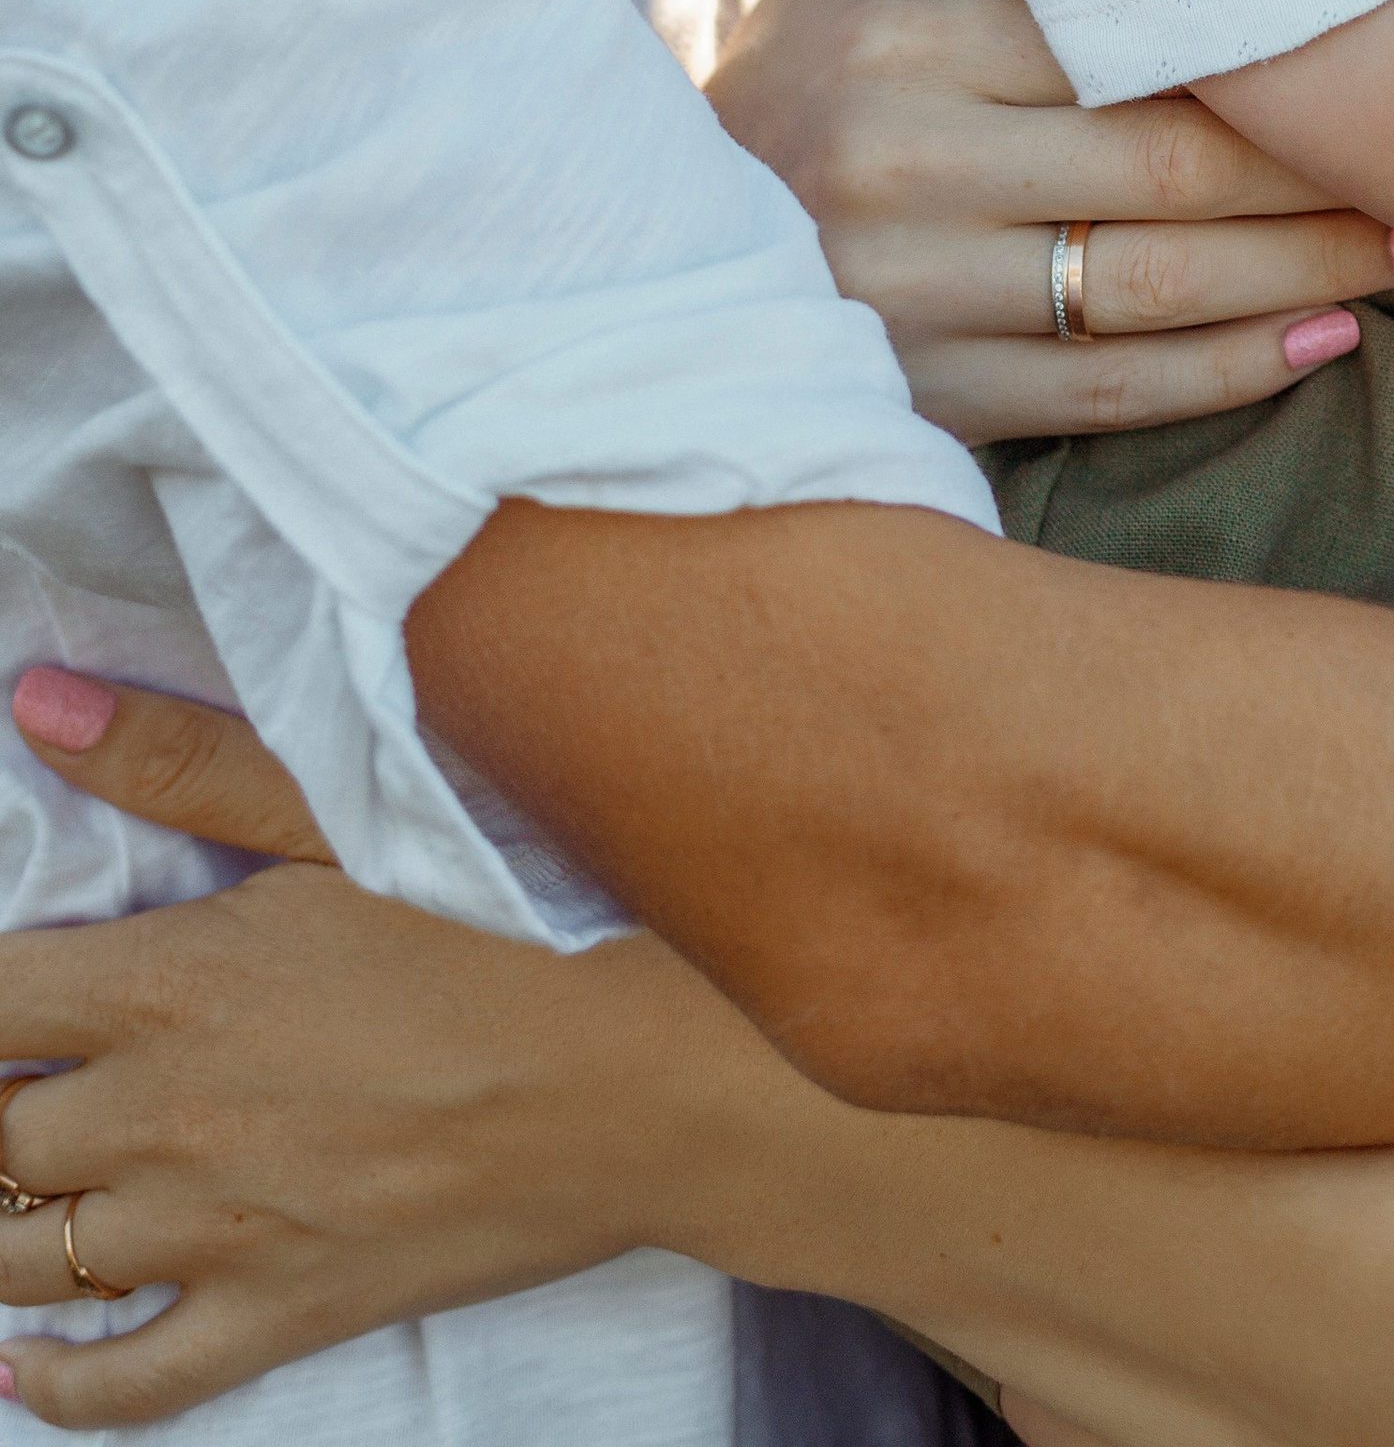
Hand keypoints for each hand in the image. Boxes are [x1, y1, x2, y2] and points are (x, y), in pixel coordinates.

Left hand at [0, 674, 716, 1428]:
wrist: (645, 1071)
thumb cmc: (509, 919)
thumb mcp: (344, 810)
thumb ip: (182, 762)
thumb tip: (36, 700)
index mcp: (170, 984)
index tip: (9, 989)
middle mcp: (164, 1119)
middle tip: (23, 1084)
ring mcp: (216, 1234)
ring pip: (24, 1265)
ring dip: (3, 1228)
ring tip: (23, 1188)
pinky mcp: (281, 1315)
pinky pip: (126, 1388)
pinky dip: (61, 1386)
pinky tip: (34, 1359)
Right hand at [713, 0, 1393, 456]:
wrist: (655, 249)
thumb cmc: (801, 56)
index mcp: (899, 41)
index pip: (1126, 37)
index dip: (1274, 42)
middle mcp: (901, 172)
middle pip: (1170, 168)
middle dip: (1328, 169)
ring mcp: (913, 300)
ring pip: (1160, 291)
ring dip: (1314, 274)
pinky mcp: (930, 399)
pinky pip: (1116, 393)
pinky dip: (1235, 373)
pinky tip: (1331, 341)